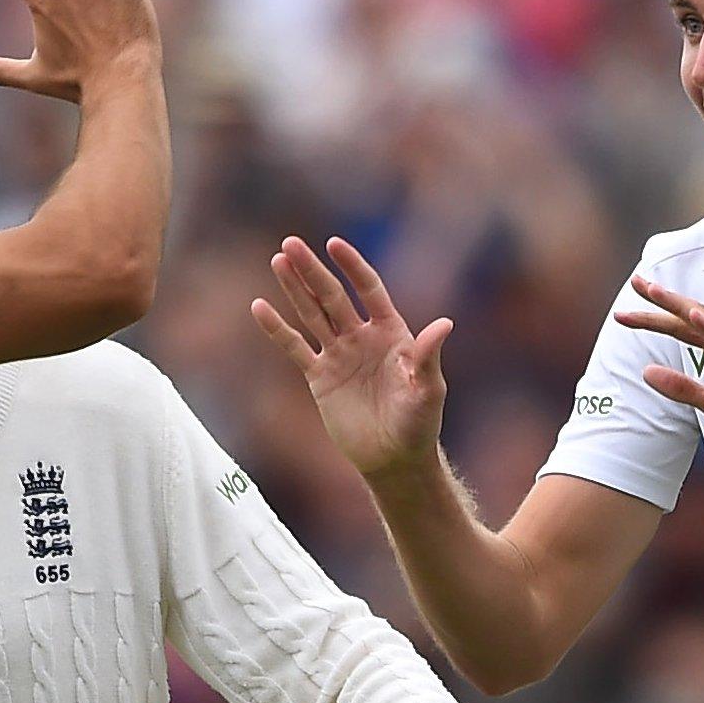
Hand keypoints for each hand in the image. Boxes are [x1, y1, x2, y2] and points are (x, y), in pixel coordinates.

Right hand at [252, 236, 451, 479]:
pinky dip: (277, 329)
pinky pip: (295, 348)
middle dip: (312, 271)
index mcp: (390, 332)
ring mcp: (339, 355)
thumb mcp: (428, 389)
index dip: (352, 266)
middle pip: (333, 296)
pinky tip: (259, 307)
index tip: (334, 244)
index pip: (369, 289)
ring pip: (312, 314)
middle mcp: (362, 337)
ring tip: (277, 261)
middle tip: (291, 244)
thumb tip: (445, 324)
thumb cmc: (419, 423)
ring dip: (294, 288)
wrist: (393, 458)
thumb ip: (428, 356)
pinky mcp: (319, 377)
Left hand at [616, 276, 703, 474]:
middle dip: (661, 301)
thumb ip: (686, 390)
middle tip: (635, 281)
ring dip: (681, 305)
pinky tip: (692, 314)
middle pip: (691, 319)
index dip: (653, 321)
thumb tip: (647, 371)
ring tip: (654, 290)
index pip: (683, 332)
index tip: (623, 314)